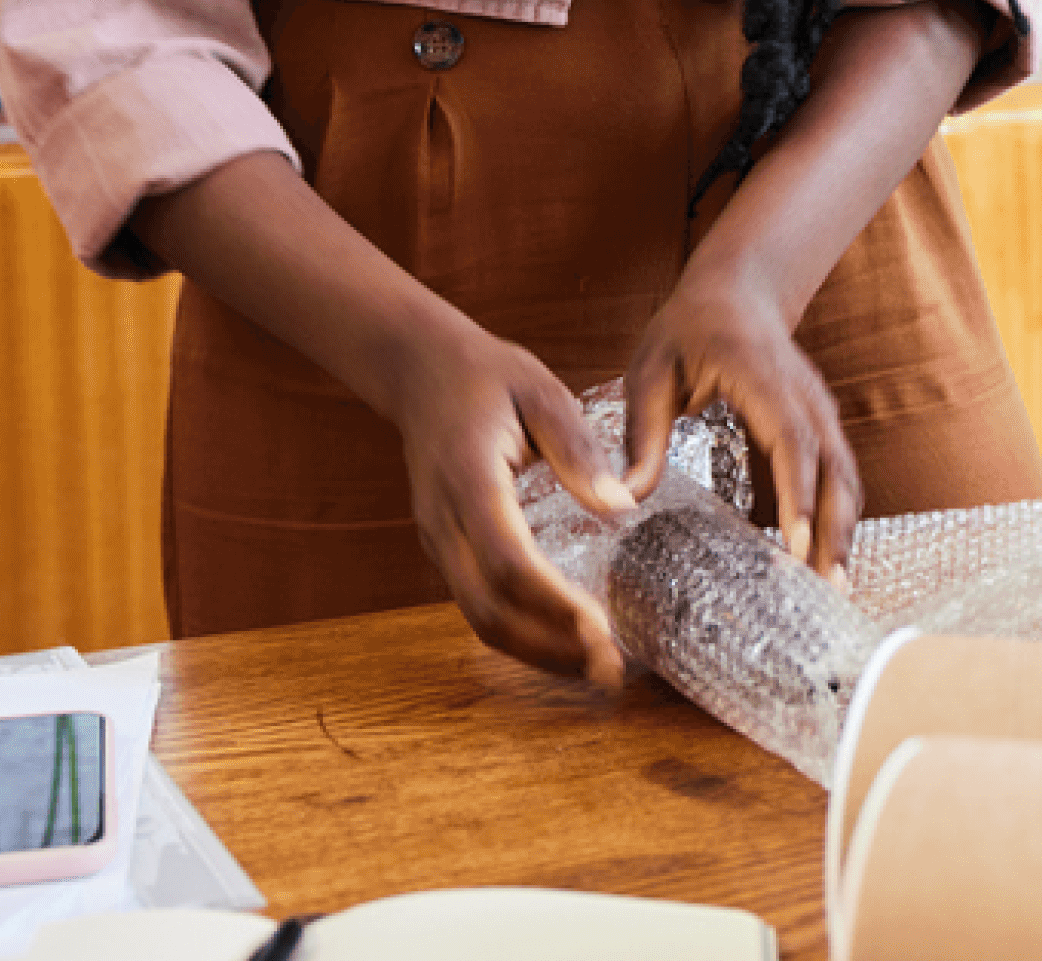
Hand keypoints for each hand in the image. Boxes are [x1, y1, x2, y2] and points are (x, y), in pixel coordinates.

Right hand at [387, 328, 638, 682]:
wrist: (421, 371)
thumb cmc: (488, 377)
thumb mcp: (541, 391)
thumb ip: (578, 448)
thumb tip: (620, 506)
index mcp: (470, 480)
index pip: (508, 560)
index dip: (553, 603)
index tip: (602, 629)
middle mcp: (445, 521)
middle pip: (489, 608)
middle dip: (550, 648)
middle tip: (611, 669)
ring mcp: (439, 540)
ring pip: (479, 618)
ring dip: (536, 653)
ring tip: (595, 670)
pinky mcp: (445, 549)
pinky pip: (478, 606)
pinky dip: (520, 636)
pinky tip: (563, 644)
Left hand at [622, 267, 859, 580]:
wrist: (737, 290)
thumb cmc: (687, 330)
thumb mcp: (649, 371)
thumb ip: (642, 433)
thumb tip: (625, 498)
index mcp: (761, 374)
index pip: (791, 439)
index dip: (797, 492)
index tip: (797, 542)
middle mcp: (803, 394)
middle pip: (833, 465)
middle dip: (834, 527)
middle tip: (826, 587)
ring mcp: (818, 409)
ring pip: (844, 475)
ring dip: (843, 530)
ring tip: (832, 589)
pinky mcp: (819, 426)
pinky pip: (835, 476)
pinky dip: (834, 518)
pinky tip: (817, 561)